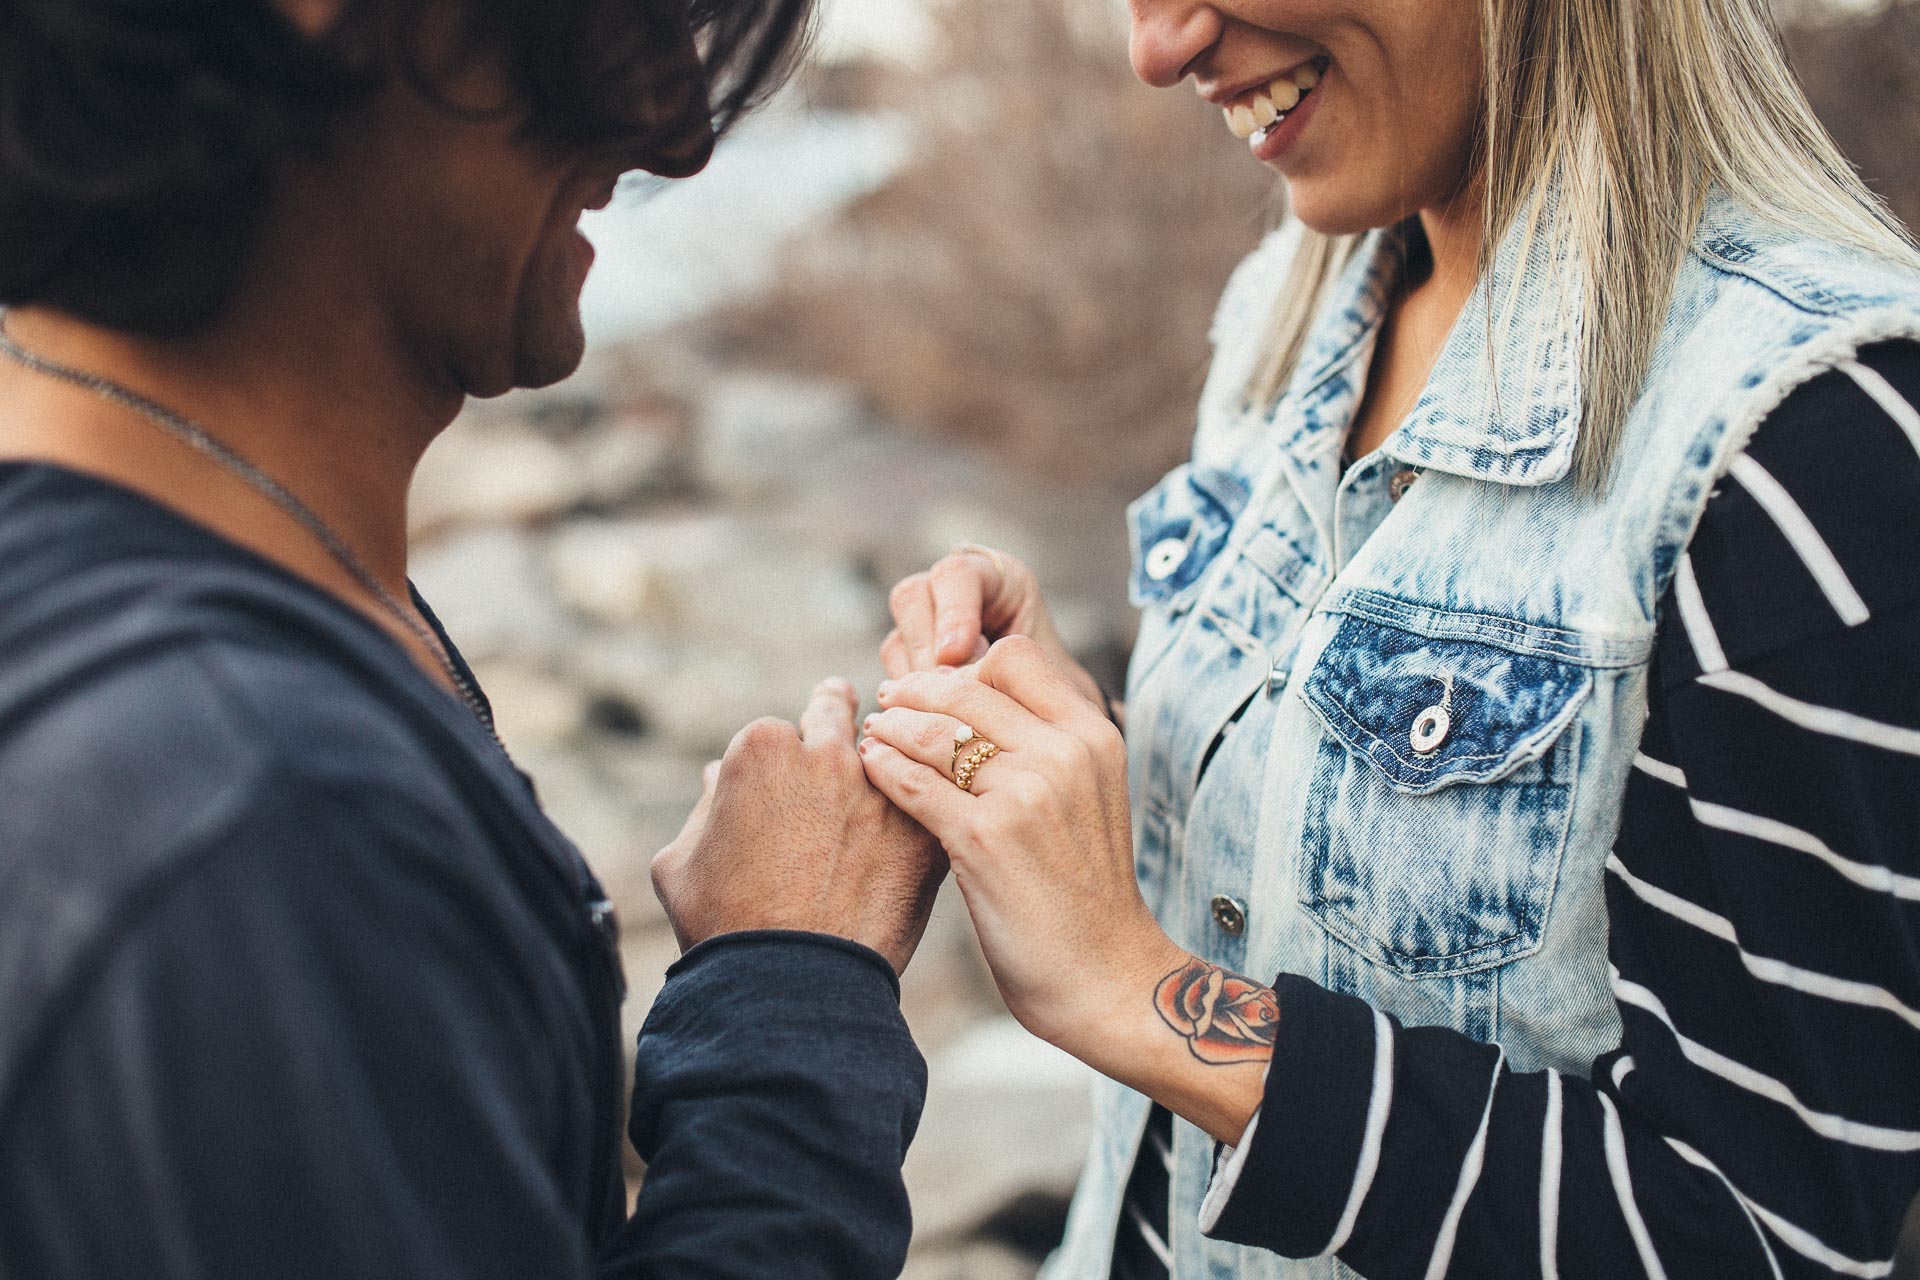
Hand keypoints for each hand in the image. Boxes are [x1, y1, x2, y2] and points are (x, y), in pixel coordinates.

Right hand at [652, 678, 948, 974]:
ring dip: (884, 764)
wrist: (788, 987)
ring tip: (885, 769)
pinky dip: (918, 813)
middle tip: (840, 705)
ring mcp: (881, 791)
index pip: (777, 729)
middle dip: (836, 714)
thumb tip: (717, 777)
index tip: (790, 759)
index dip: (780, 754)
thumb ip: (704, 808)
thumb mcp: (681, 861)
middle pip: (837, 717)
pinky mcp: (922, 833)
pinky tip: (916, 825)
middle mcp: (826, 756)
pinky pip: (925, 805)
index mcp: (762, 748)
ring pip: (889, 757)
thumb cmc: (722, 927)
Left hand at [856, 641, 1269, 1143]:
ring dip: (891, 727)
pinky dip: (883, 770)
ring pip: (932, 730)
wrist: (1104, 976)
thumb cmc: (1084, 891)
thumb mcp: (1087, 797)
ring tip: (871, 735)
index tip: (937, 685)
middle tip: (887, 701)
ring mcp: (1026, 793)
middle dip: (916, 690)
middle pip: (967, 686)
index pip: (1016, 658)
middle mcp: (1064, 754)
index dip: (967, 665)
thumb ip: (1045, 747)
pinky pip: (913, 783)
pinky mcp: (984, 838)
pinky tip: (870, 771)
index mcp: (1093, 736)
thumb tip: (975, 702)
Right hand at [882, 547, 1103, 707]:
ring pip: (896, 641)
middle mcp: (954, 596)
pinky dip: (908, 703)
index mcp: (998, 580)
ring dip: (916, 681)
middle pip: (913, 597)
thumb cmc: (1061, 696)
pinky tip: (935, 721)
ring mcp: (925, 631)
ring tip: (949, 711)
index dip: (952, 612)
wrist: (1052, 729)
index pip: (958, 574)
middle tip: (947, 687)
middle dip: (927, 649)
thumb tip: (950, 667)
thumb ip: (1016, 667)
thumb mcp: (1055, 675)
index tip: (955, 654)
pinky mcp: (909, 668)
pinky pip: (891, 678)